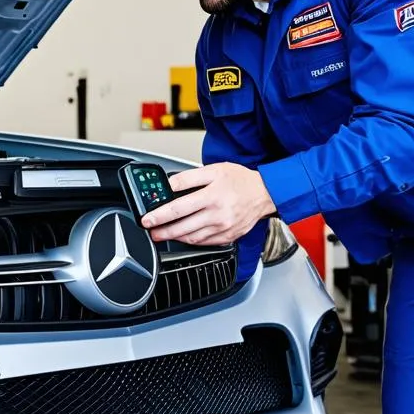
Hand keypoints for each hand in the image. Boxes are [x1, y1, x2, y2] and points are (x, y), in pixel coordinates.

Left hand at [140, 162, 275, 244]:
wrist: (265, 193)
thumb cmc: (240, 180)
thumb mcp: (213, 170)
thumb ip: (189, 178)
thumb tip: (169, 185)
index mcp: (211, 196)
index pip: (178, 208)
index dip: (159, 216)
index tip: (147, 219)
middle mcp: (217, 215)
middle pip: (182, 228)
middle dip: (163, 232)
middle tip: (151, 231)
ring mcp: (223, 229)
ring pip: (192, 239)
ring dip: (175, 238)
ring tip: (164, 234)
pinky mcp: (227, 237)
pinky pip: (204, 243)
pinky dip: (191, 241)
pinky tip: (184, 236)